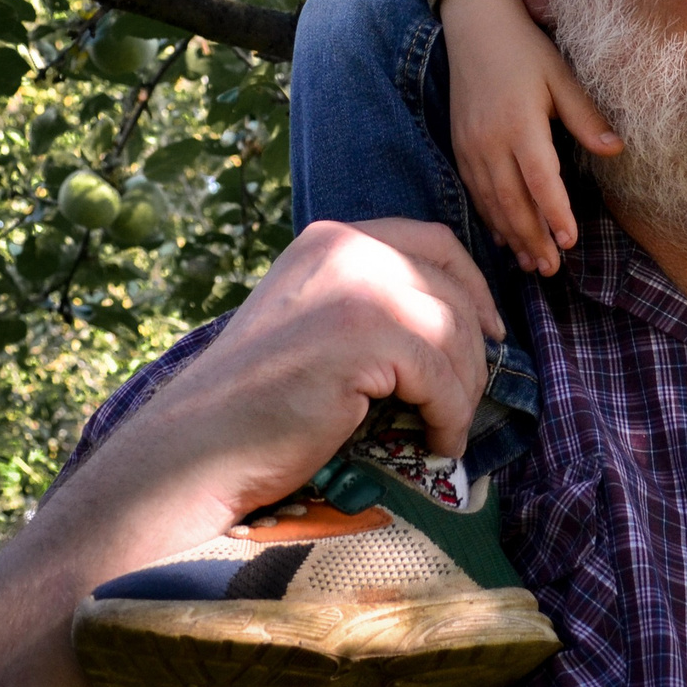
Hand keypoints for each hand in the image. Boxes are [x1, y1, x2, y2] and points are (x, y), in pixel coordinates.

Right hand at [88, 217, 506, 512]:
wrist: (197, 448)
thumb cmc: (257, 403)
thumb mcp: (316, 322)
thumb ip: (369, 302)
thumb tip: (463, 322)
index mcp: (332, 238)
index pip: (434, 242)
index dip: (473, 287)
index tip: (489, 332)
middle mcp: (346, 247)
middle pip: (452, 289)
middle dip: (473, 349)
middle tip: (468, 399)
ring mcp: (354, 287)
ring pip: (455, 332)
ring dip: (464, 389)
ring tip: (446, 428)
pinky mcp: (362, 335)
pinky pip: (442, 376)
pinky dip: (451, 415)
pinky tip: (438, 442)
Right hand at [439, 0, 620, 276]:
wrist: (474, 26)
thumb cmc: (525, 50)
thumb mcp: (561, 76)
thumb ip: (585, 116)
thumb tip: (614, 150)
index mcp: (519, 123)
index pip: (539, 179)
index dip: (554, 213)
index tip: (569, 241)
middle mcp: (490, 141)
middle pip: (511, 201)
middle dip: (532, 238)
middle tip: (551, 270)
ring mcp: (470, 146)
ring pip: (490, 202)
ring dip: (511, 235)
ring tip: (531, 263)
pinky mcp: (459, 146)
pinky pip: (474, 191)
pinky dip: (489, 218)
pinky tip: (504, 238)